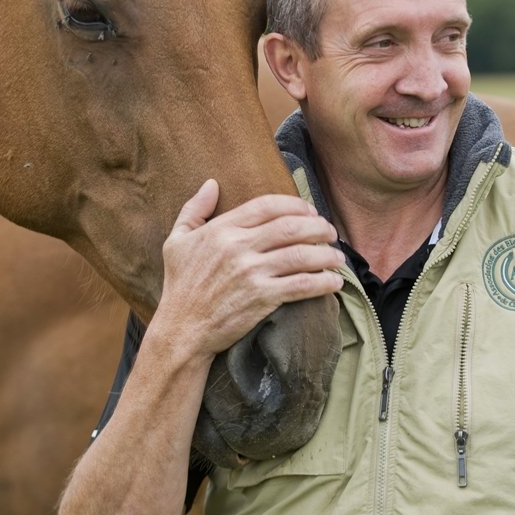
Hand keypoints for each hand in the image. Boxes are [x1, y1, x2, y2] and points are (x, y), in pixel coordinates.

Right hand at [152, 179, 343, 360]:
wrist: (181, 331)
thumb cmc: (179, 287)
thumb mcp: (176, 242)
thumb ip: (194, 209)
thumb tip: (211, 183)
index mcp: (221, 229)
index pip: (267, 205)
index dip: (295, 205)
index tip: (310, 211)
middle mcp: (238, 247)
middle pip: (291, 226)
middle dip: (318, 227)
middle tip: (330, 232)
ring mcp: (251, 273)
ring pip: (301, 254)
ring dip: (327, 254)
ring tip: (338, 257)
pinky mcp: (261, 298)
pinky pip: (302, 285)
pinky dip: (323, 282)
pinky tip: (334, 282)